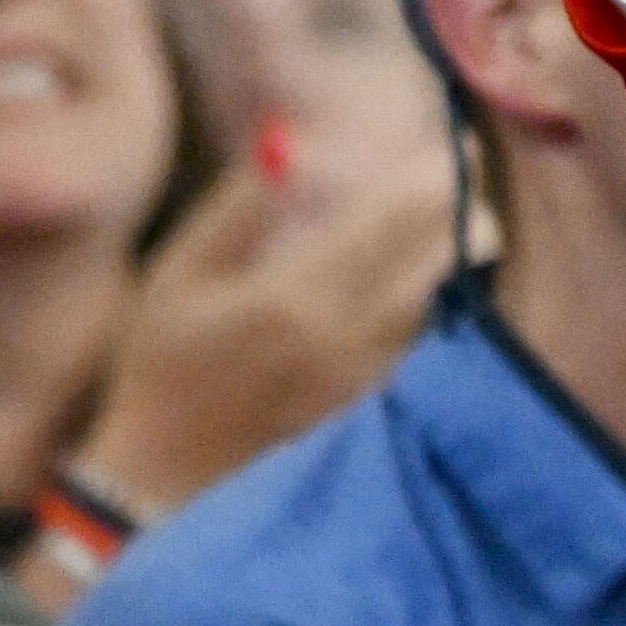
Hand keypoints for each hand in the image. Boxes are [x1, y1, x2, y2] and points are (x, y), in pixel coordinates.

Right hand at [61, 145, 450, 515]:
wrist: (165, 482)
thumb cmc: (163, 369)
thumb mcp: (179, 276)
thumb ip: (238, 208)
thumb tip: (287, 143)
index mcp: (298, 295)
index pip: (400, 216)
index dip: (437, 172)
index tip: (452, 143)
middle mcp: (350, 333)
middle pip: (446, 251)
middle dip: (462, 205)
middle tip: (455, 175)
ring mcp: (372, 373)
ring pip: (447, 291)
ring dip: (456, 248)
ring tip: (446, 215)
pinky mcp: (377, 402)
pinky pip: (428, 331)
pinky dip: (436, 294)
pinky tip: (420, 274)